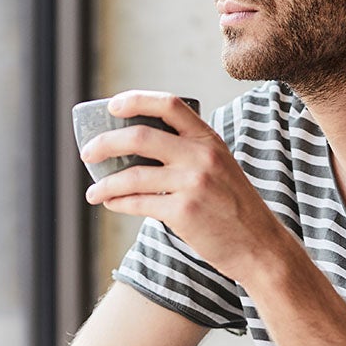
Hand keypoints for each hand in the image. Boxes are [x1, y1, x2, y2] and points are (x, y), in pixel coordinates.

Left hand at [80, 91, 295, 282]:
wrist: (258, 246)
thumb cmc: (233, 206)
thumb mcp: (220, 166)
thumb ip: (189, 152)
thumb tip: (137, 147)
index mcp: (209, 139)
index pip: (170, 105)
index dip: (137, 100)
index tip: (112, 106)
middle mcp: (201, 157)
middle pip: (141, 137)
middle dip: (105, 142)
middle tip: (88, 151)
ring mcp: (192, 184)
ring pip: (132, 176)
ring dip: (104, 183)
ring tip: (92, 192)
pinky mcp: (183, 213)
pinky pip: (138, 203)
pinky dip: (117, 203)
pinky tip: (110, 203)